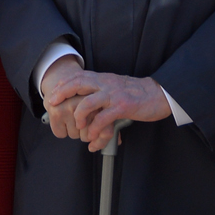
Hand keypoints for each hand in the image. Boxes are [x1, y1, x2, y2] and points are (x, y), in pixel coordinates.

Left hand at [43, 64, 170, 151]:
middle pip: (78, 84)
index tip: (53, 94)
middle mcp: (106, 84)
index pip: (79, 76)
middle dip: (62, 94)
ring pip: (87, 102)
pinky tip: (92, 138)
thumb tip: (88, 97)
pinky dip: (94, 130)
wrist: (161, 93)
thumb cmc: (139, 93)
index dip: (64, 84)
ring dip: (78, 116)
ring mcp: (114, 95)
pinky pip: (103, 119)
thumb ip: (102, 90)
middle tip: (53, 105)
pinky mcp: (123, 107)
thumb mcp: (117, 86)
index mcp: (104, 79)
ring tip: (78, 128)